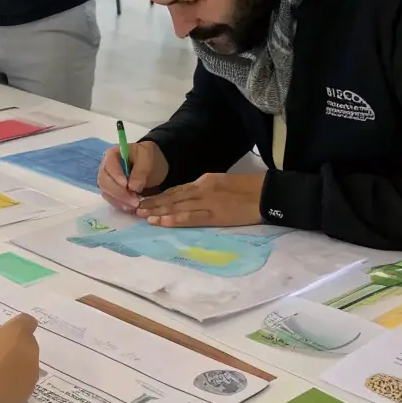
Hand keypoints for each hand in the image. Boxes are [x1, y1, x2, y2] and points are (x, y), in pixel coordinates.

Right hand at [0, 313, 39, 402]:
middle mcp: (30, 350)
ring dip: (17, 365)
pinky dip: (16, 381)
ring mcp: (32, 371)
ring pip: (28, 362)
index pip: (26, 321)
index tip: (2, 335)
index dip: (15, 328)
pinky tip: (1, 388)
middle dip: (16, 347)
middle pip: (28, 343)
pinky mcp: (30, 390)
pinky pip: (25, 380)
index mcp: (17, 333)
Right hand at [97, 140, 168, 211]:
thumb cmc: (148, 158)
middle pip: (104, 181)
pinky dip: (119, 204)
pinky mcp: (110, 190)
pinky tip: (130, 207)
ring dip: (119, 200)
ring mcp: (107, 179)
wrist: (152, 166)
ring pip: (106, 192)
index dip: (115, 176)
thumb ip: (141, 170)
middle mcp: (106, 167)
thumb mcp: (148, 158)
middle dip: (119, 192)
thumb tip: (133, 187)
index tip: (126, 185)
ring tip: (135, 205)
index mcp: (113, 154)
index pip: (109, 165)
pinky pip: (110, 199)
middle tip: (134, 200)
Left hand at [136, 173, 264, 227]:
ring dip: (158, 212)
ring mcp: (206, 201)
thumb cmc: (249, 189)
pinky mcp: (213, 214)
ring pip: (176, 206)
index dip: (161, 196)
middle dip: (154, 203)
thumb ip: (207, 189)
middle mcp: (201, 188)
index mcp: (205, 180)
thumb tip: (193, 196)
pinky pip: (189, 217)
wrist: (265, 193)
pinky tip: (160, 222)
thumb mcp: (223, 183)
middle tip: (136, 208)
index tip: (147, 200)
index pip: (177, 189)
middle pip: (172, 197)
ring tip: (142, 216)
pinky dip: (173, 220)